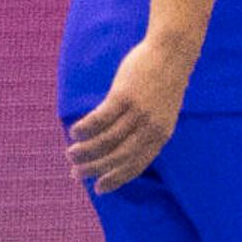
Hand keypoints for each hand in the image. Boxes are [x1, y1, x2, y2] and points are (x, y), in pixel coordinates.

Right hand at [67, 33, 192, 187]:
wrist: (171, 52)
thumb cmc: (163, 82)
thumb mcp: (162, 112)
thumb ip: (147, 130)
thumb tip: (123, 147)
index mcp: (160, 135)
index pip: (136, 165)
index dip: (116, 179)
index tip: (99, 188)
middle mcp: (150, 128)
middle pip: (118, 156)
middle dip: (95, 169)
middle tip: (76, 174)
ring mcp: (137, 112)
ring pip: (107, 139)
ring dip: (86, 150)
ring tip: (70, 154)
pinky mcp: (124, 96)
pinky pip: (100, 118)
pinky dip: (85, 128)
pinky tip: (74, 132)